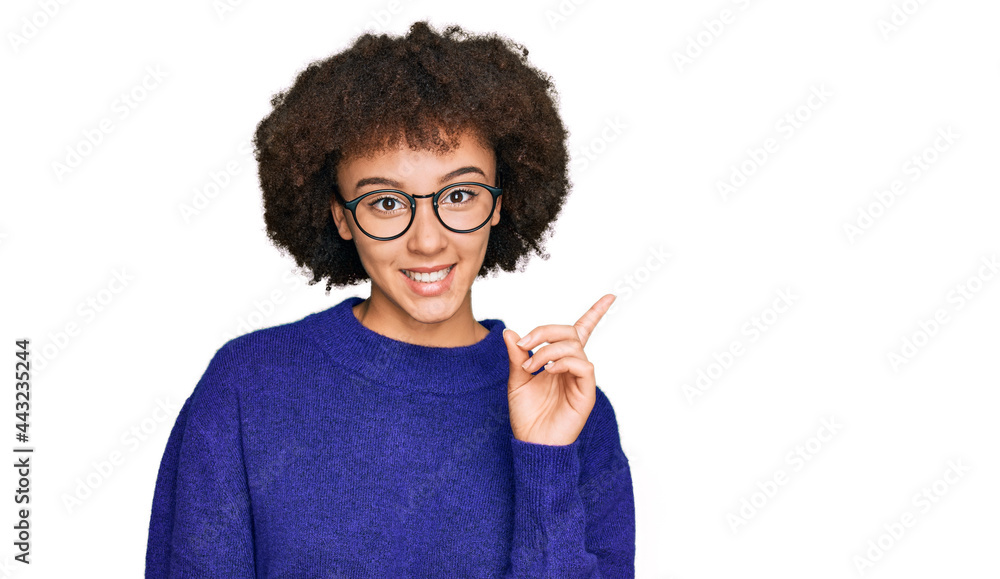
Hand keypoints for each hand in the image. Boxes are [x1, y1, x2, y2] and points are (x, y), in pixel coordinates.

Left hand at [502, 294, 615, 445]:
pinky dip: (563, 362)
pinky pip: (583, 365)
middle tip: (524, 345)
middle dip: (545, 331)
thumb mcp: (516, 380)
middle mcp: (574, 366)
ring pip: (574, 346)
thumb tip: (509, 332)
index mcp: (560, 360)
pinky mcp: (586, 392)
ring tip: (530, 368)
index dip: (596, 313)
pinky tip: (548, 371)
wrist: (532, 443)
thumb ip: (516, 356)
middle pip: (570, 332)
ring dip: (547, 350)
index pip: (582, 331)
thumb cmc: (527, 414)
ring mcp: (581, 378)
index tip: (611, 296)